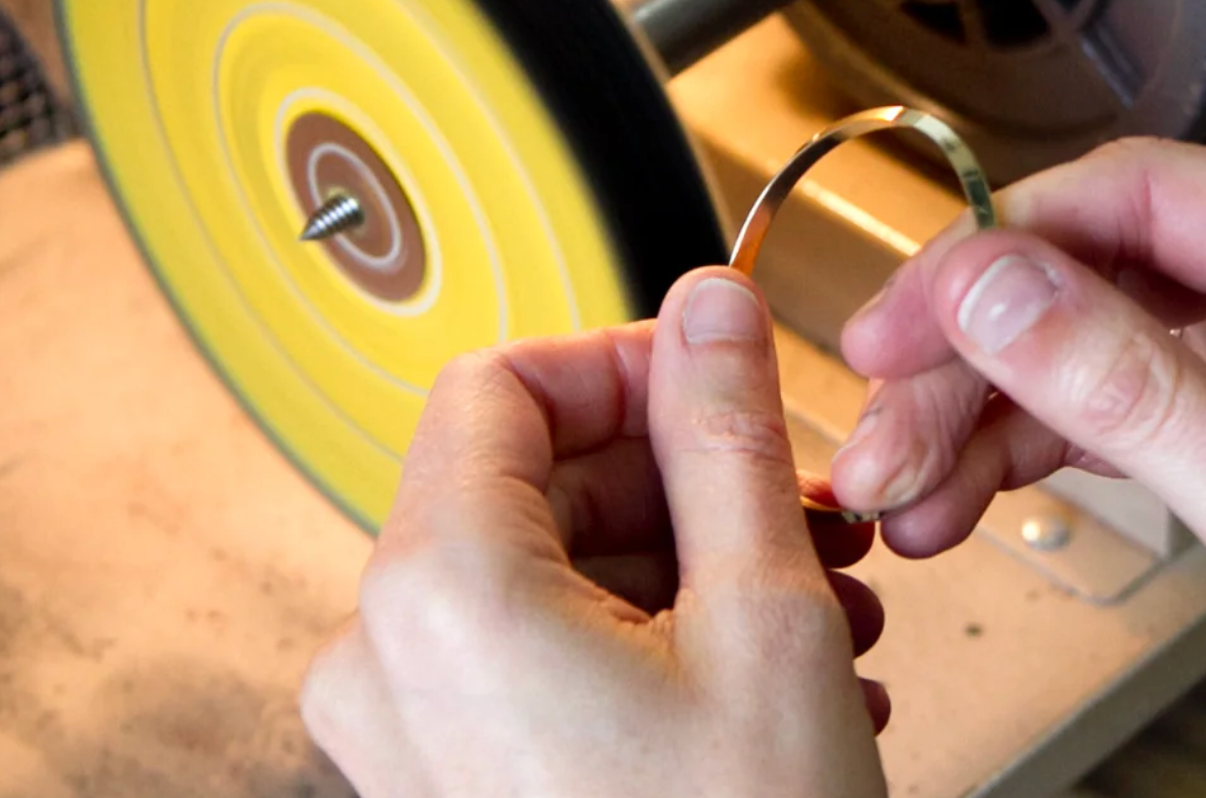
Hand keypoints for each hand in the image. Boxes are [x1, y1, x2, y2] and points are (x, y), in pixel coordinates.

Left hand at [301, 269, 888, 796]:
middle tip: (797, 502)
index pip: (500, 382)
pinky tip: (766, 671)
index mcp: (441, 592)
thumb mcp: (764, 618)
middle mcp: (390, 658)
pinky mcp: (452, 778)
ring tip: (816, 602)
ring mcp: (413, 729)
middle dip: (682, 479)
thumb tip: (709, 313)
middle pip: (528, 482)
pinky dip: (652, 640)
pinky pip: (541, 658)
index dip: (623, 360)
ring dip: (691, 566)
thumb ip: (726, 435)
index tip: (714, 375)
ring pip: (550, 574)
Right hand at [829, 138, 1205, 660]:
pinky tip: (958, 493)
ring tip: (902, 490)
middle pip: (1095, 267)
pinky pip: (1113, 394)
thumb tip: (991, 291)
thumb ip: (1136, 393)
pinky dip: (1030, 446)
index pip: (1142, 196)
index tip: (902, 320)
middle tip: (882, 430)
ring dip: (982, 412)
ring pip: (1085, 334)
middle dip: (974, 358)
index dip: (999, 252)